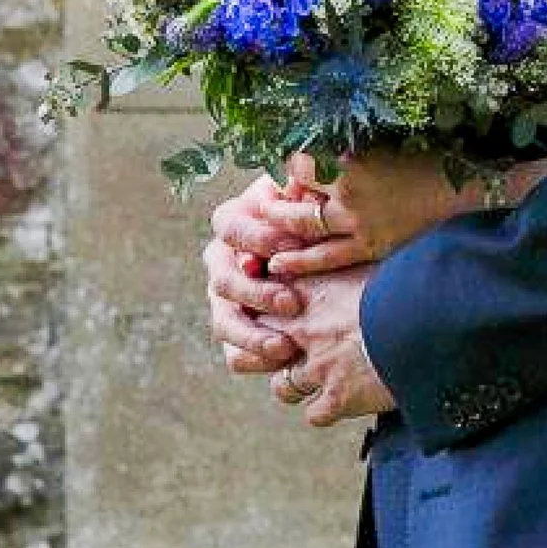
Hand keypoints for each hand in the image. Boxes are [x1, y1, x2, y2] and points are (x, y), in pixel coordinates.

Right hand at [203, 176, 307, 373]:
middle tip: (292, 302)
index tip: (292, 248)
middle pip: (223, 280)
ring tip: (284, 346)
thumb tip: (297, 186)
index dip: (259, 238)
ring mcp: (225, 299)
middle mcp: (221, 260)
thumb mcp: (309, 200)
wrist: (325, 256)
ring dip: (252, 335)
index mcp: (233, 221)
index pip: (230, 228)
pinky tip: (281, 362)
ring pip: (223, 321)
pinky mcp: (236, 329)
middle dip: (257, 293)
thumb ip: (302, 194)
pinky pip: (233, 352)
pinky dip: (253, 359)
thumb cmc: (316, 219)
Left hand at [264, 150, 468, 277]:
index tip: (286, 170)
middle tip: (264, 203)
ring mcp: (359, 223)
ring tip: (263, 231)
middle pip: (296, 194)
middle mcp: (349, 191)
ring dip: (280, 228)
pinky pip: (327, 257)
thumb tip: (309, 157)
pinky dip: (301, 260)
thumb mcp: (382, 145)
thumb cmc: (426, 161)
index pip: (300, 161)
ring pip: (304, 227)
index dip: (289, 166)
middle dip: (276, 200)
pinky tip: (279, 264)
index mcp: (351, 158)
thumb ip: (345, 152)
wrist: (464, 192)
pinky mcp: (371, 247)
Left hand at [266, 263, 395, 425]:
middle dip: (269, 347)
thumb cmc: (410, 283)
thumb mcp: (374, 260)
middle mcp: (306, 329)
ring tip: (315, 379)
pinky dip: (324, 410)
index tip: (278, 308)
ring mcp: (319, 366)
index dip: (266, 304)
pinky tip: (340, 401)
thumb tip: (359, 249)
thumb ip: (350, 263)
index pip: (264, 295)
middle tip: (286, 349)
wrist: (430, 321)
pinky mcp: (338, 398)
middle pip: (259, 342)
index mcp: (313, 289)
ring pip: (282, 386)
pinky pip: (314, 414)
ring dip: (295, 384)